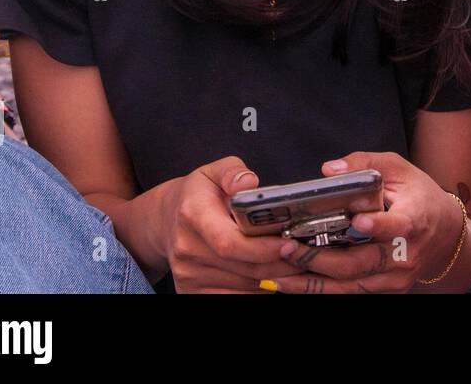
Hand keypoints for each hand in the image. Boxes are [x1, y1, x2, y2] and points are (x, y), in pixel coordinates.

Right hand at [161, 155, 307, 292]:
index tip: (290, 243)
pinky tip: (273, 276)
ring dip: (274, 279)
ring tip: (295, 264)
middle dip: (280, 264)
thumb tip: (248, 182)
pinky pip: (232, 298)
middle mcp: (187, 248)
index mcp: (193, 215)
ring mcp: (187, 274)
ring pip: (243, 286)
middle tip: (305, 255)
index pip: (229, 242)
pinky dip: (257, 291)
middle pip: (243, 268)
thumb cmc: (198, 194)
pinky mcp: (189, 291)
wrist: (165, 220)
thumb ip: (233, 172)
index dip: (263, 248)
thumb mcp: (214, 171)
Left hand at [258, 151, 469, 293]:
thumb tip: (329, 170)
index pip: (399, 225)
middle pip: (362, 262)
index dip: (379, 225)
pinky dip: (321, 289)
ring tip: (280, 275)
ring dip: (313, 282)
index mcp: (415, 219)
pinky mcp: (385, 289)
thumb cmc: (419, 197)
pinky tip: (294, 284)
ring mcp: (396, 277)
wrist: (444, 235)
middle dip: (321, 258)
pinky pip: (350, 292)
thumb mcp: (399, 169)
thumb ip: (365, 164)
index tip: (358, 221)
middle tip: (288, 248)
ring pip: (351, 285)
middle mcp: (406, 254)